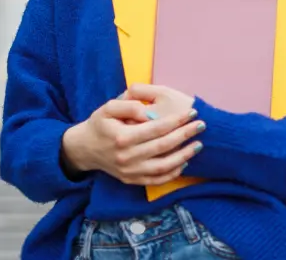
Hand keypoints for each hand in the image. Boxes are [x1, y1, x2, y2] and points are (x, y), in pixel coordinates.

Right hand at [60, 88, 203, 185]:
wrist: (84, 148)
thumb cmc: (100, 124)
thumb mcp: (108, 107)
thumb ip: (130, 105)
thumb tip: (150, 113)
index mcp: (121, 137)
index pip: (156, 128)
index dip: (176, 120)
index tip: (192, 113)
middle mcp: (126, 157)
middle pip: (163, 146)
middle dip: (185, 135)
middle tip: (201, 125)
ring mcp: (129, 171)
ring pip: (163, 167)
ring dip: (184, 156)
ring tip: (198, 144)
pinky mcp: (131, 180)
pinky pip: (157, 180)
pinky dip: (173, 173)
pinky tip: (185, 162)